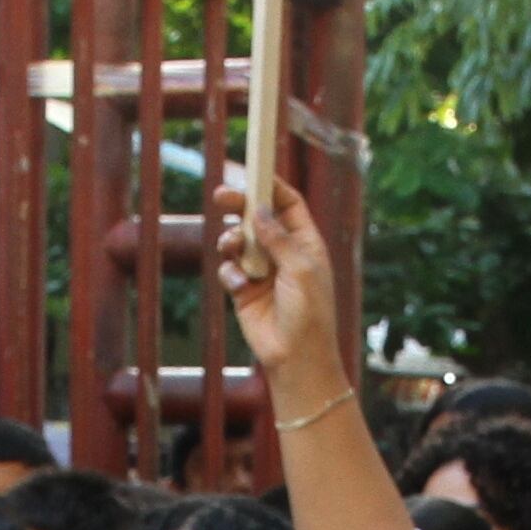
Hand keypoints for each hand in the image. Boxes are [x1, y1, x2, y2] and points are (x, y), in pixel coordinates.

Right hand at [208, 179, 339, 380]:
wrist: (296, 358)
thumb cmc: (309, 314)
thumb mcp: (300, 269)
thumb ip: (278, 238)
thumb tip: (258, 210)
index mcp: (305, 242)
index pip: (287, 203)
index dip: (270, 185)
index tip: (250, 171)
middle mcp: (283, 252)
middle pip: (257, 216)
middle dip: (239, 205)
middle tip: (221, 195)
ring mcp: (262, 270)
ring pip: (238, 240)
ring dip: (231, 239)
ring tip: (230, 247)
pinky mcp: (243, 290)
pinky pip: (229, 270)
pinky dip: (230, 274)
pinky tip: (240, 287)